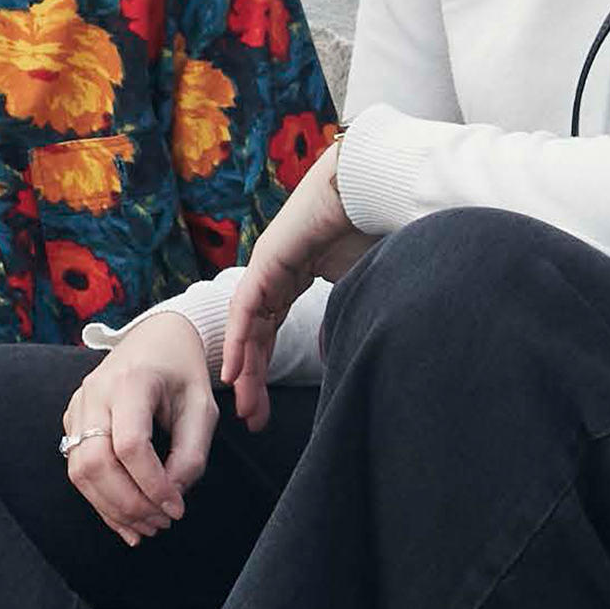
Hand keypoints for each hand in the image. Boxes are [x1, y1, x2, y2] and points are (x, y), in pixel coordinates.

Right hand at [62, 309, 219, 544]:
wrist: (156, 339)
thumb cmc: (182, 373)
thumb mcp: (202, 408)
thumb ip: (191, 454)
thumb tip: (172, 496)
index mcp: (131, 381)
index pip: (130, 444)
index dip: (153, 484)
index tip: (177, 507)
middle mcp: (96, 393)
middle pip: (96, 462)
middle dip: (129, 503)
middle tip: (162, 522)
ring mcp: (78, 406)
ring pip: (80, 471)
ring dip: (113, 508)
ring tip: (147, 527)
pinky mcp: (72, 421)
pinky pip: (77, 468)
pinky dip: (101, 501)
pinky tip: (126, 520)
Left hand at [218, 140, 374, 431]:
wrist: (371, 190)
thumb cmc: (372, 228)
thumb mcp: (357, 285)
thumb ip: (342, 317)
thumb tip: (337, 350)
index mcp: (293, 277)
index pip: (271, 331)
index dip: (266, 368)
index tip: (264, 406)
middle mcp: (274, 275)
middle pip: (255, 336)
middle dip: (253, 378)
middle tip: (252, 418)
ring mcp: (267, 266)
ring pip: (248, 327)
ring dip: (244, 367)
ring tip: (243, 405)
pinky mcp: (267, 261)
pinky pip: (248, 308)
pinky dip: (240, 341)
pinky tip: (237, 371)